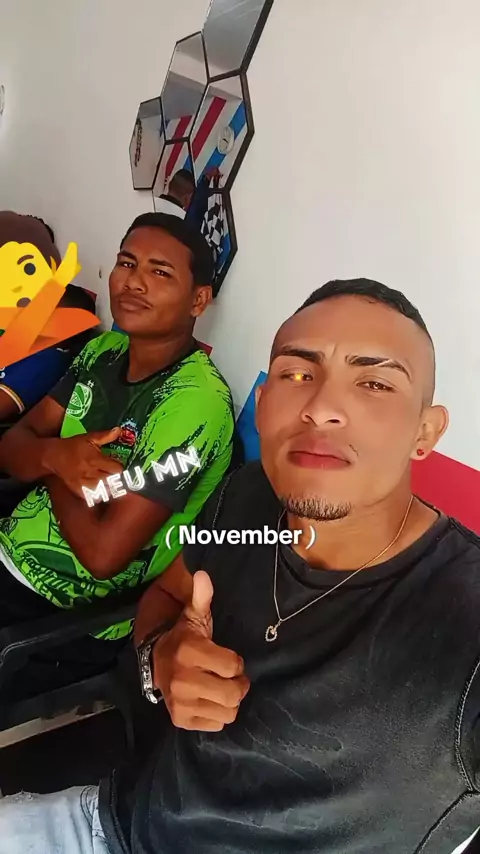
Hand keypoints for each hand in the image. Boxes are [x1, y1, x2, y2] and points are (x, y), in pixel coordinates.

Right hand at [44, 426, 122, 496]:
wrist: (54, 456)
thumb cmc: (74, 446)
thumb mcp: (89, 438)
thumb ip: (105, 436)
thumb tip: (119, 430)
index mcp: (95, 460)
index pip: (117, 469)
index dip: (119, 467)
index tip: (116, 465)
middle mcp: (91, 474)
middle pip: (113, 481)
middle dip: (116, 477)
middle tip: (114, 474)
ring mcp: (84, 484)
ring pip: (106, 491)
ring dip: (110, 487)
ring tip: (109, 482)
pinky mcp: (79, 491)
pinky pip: (95, 497)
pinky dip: (100, 494)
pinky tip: (100, 488)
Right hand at [154, 571, 249, 730]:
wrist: (157, 663)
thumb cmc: (184, 639)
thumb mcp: (194, 617)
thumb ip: (202, 597)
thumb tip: (203, 575)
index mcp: (190, 652)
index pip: (234, 666)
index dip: (236, 663)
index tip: (227, 659)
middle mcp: (183, 679)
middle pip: (233, 694)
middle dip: (238, 685)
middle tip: (231, 678)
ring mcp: (181, 703)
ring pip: (228, 712)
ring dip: (229, 702)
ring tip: (221, 689)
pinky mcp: (180, 720)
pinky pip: (216, 725)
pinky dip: (217, 715)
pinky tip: (209, 701)